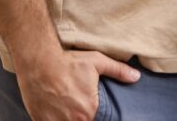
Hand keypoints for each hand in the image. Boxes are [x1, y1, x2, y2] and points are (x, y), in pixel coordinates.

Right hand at [17, 49, 139, 120]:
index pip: (98, 119)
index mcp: (90, 110)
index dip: (95, 113)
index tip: (90, 105)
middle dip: (82, 115)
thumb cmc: (69, 62)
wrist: (39, 63)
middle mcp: (74, 120)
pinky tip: (55, 108)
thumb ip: (118, 71)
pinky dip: (56, 119)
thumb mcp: (97, 62)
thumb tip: (136, 77)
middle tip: (76, 101)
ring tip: (66, 104)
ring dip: (69, 117)